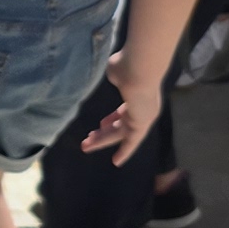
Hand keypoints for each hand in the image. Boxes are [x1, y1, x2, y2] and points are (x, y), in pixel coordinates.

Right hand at [77, 42, 163, 161]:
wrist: (139, 69)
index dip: (112, 118)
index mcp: (137, 94)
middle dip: (103, 132)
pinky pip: (131, 141)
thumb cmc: (126, 65)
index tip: (101, 124)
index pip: (123, 111)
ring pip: (120, 133)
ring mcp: (143, 116)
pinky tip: (116, 162)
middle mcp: (143, 108)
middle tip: (88, 139)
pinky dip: (125, 152)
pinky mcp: (141, 124)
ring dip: (103, 140)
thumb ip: (114, 76)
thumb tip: (114, 75)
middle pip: (120, 124)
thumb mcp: (115, 71)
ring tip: (85, 147)